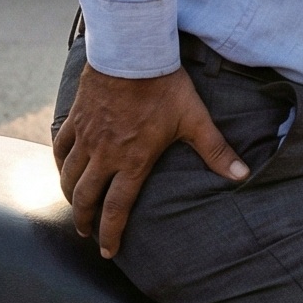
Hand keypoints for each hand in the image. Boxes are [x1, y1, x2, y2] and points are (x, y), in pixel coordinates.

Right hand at [52, 64, 248, 257]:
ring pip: (68, 175)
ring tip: (73, 205)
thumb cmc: (165, 86)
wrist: (132, 51)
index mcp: (133, 161)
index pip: (116, 208)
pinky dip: (59, 162)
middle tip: (86, 233)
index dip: (111, 233)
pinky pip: (60, 146)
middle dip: (84, 220)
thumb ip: (217, 150)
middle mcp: (105, 154)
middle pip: (85, 197)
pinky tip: (62, 167)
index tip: (108, 251)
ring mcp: (86, 136)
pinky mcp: (76, 118)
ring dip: (69, 195)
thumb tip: (243, 175)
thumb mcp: (194, 119)